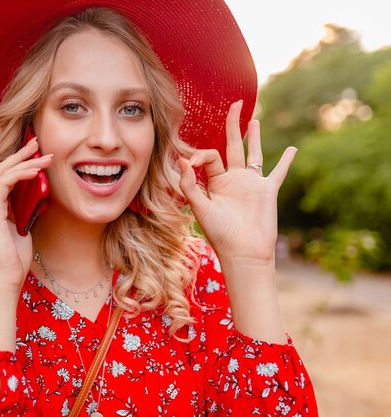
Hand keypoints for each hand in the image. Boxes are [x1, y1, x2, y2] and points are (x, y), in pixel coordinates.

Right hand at [0, 138, 52, 294]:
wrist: (8, 278)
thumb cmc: (16, 257)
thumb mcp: (25, 226)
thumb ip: (26, 208)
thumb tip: (39, 192)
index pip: (3, 175)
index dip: (19, 161)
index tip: (37, 152)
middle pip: (1, 168)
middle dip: (21, 154)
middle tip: (38, 142)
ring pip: (3, 173)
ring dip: (25, 162)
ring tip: (44, 156)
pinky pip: (4, 185)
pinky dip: (20, 175)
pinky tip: (35, 172)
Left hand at [178, 101, 296, 265]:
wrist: (244, 252)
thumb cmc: (220, 234)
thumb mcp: (201, 208)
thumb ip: (190, 185)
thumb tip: (183, 159)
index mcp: (215, 182)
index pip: (209, 157)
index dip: (200, 155)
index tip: (190, 162)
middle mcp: (233, 180)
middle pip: (232, 146)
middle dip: (232, 125)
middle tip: (234, 104)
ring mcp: (251, 184)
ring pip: (253, 154)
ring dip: (254, 137)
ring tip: (253, 120)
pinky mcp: (268, 190)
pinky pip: (278, 172)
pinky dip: (287, 161)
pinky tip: (293, 149)